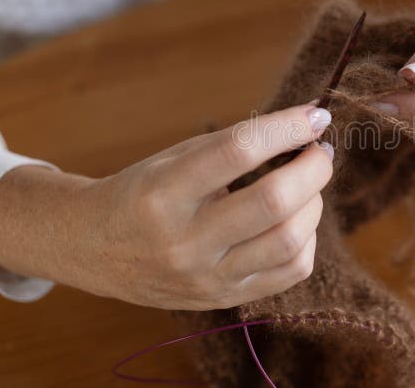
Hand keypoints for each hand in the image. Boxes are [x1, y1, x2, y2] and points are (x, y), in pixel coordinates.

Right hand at [0, 103, 333, 309]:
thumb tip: (307, 126)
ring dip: (314, 203)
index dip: (287, 128)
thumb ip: (235, 145)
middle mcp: (184, 241)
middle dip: (313, 168)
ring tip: (308, 185)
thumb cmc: (143, 192)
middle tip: (320, 151)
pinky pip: (292, 271)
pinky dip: (307, 238)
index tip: (316, 115)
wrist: (93, 250)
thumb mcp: (174, 159)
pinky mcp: (225, 299)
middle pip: (273, 202)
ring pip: (289, 240)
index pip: (238, 151)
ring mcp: (206, 277)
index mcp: (162, 193)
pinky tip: (296, 220)